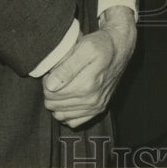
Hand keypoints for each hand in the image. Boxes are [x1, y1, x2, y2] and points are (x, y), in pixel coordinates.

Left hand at [42, 5, 136, 127]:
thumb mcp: (84, 47)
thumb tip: (51, 85)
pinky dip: (67, 112)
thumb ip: (66, 67)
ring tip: (63, 86)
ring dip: (58, 102)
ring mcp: (96, 106)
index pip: (50, 93)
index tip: (52, 72)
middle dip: (51, 91)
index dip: (47, 81)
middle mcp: (92, 99)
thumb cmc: (102, 45)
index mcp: (87, 84)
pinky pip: (73, 122)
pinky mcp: (98, 109)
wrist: (119, 48)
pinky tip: (69, 98)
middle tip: (57, 77)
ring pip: (61, 114)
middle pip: (54, 104)